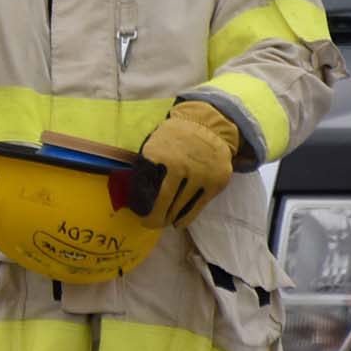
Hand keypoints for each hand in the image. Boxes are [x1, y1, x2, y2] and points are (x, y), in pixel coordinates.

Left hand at [126, 101, 240, 227]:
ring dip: (170, 218)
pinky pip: (198, 205)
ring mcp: (200, 174)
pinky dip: (187, 217)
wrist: (208, 126)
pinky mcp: (216, 181)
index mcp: (158, 155)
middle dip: (155, 217)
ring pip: (181, 205)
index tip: (138, 213)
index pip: (145, 186)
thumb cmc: (175, 140)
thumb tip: (135, 194)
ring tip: (163, 223)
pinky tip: (178, 223)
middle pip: (164, 200)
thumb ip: (147, 166)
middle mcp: (180, 165)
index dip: (141, 203)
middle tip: (149, 224)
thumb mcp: (155, 145)